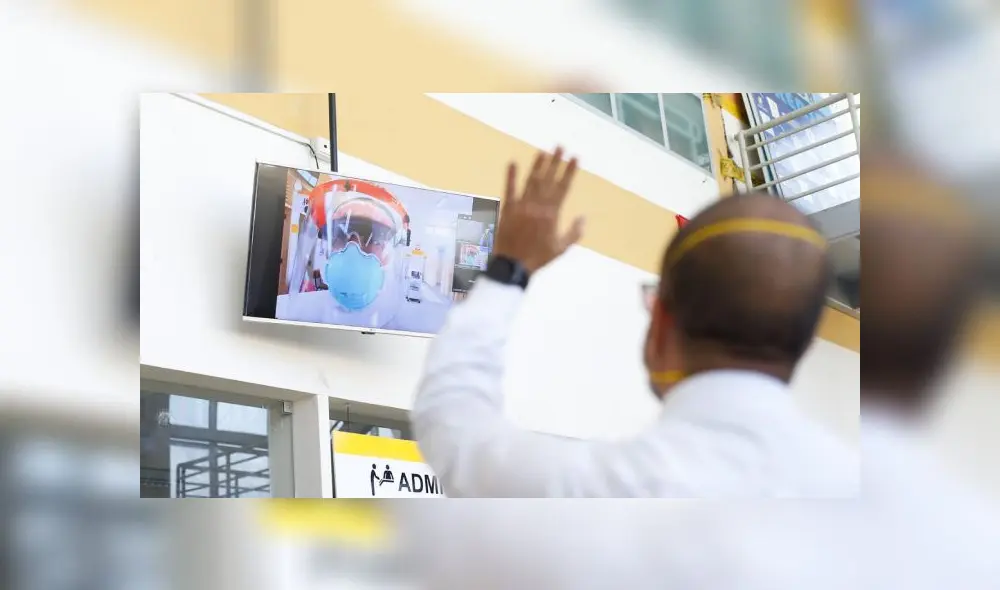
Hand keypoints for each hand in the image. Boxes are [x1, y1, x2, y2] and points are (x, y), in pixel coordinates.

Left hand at [493, 147, 584, 272]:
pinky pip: (509, 189)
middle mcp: (538, 205)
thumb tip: (584, 217)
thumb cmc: (539, 257)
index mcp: (552, 213)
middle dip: (555, 162)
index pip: (563, 187)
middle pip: (548, 179)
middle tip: (560, 146)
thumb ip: (574, 232)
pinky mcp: (507, 208)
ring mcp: (521, 205)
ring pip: (531, 181)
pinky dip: (511, 176)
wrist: (513, 265)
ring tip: (544, 151)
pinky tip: (513, 163)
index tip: (575, 157)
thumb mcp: (561, 248)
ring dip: (538, 165)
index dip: (569, 171)